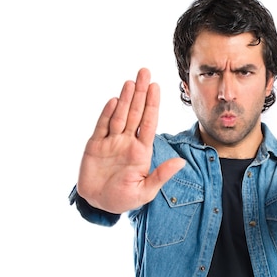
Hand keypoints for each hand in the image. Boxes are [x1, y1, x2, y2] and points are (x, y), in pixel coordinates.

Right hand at [77, 68, 185, 213]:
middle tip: (144, 72)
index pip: (149, 123)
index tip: (156, 87)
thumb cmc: (124, 199)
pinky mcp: (95, 145)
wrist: (99, 204)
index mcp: (141, 152)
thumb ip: (161, 175)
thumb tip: (181, 162)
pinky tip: (113, 100)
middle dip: (140, 93)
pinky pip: (102, 126)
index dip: (152, 105)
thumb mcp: (145, 191)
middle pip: (135, 113)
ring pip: (119, 116)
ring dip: (125, 99)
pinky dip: (107, 113)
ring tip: (131, 81)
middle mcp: (127, 143)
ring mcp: (111, 142)